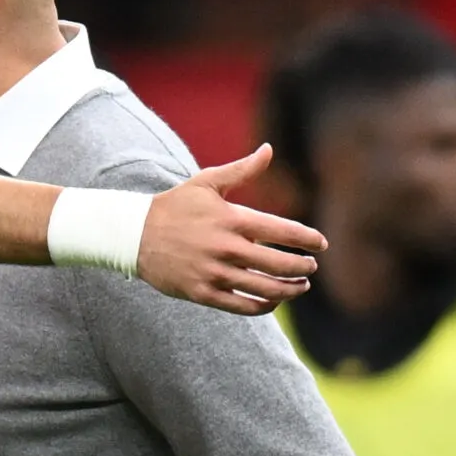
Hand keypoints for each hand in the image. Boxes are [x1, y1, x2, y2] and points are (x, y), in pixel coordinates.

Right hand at [139, 146, 324, 313]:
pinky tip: (273, 300)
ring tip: (300, 286)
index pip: (283, 231)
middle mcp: (226, 248)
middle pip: (280, 264)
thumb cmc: (175, 206)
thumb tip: (269, 149)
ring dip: (290, 289)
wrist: (134, 235)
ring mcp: (215, 273)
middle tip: (312, 266)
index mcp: (232, 219)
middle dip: (303, 267)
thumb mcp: (206, 182)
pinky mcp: (203, 293)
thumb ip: (242, 170)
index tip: (321, 244)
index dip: (308, 239)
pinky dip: (264, 306)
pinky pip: (243, 306)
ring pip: (265, 289)